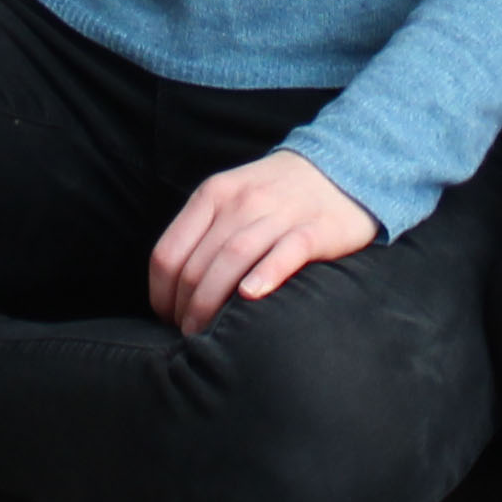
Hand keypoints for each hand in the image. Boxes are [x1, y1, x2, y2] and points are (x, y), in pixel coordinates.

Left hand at [147, 150, 376, 336]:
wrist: (341, 167)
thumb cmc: (276, 195)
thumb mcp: (231, 198)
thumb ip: (202, 233)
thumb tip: (171, 290)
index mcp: (213, 195)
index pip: (168, 253)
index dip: (160, 294)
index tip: (168, 318)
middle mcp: (243, 201)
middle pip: (198, 263)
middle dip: (185, 308)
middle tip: (188, 335)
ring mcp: (281, 212)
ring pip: (234, 257)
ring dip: (213, 302)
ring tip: (207, 333)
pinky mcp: (317, 227)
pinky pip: (288, 250)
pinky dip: (267, 273)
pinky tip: (252, 295)